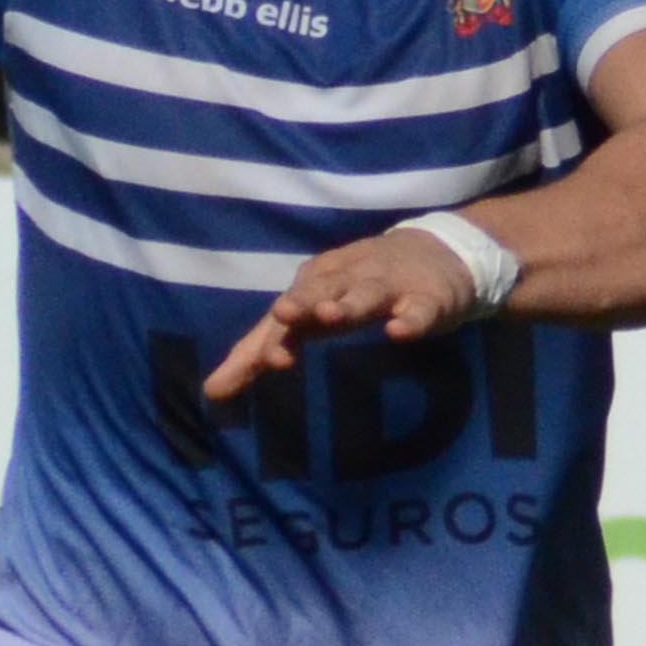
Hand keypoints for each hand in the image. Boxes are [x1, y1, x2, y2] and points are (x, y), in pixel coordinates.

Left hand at [204, 222, 496, 404]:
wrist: (434, 252)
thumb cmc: (357, 290)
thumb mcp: (309, 315)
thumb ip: (261, 351)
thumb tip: (211, 392)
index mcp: (313, 285)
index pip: (285, 314)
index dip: (273, 337)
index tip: (262, 365)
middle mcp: (345, 281)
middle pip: (318, 292)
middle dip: (301, 304)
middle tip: (284, 315)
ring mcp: (387, 287)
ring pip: (364, 294)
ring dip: (347, 303)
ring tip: (332, 315)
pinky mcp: (426, 298)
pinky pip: (418, 311)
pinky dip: (408, 320)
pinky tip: (398, 332)